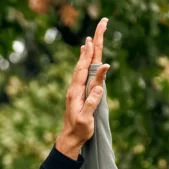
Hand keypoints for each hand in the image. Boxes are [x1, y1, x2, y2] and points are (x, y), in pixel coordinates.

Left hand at [56, 18, 109, 158]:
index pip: (83, 67)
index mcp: (76, 91)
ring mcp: (75, 90)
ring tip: (88, 40)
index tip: (91, 39)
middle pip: (83, 62)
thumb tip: (99, 84)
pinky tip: (84, 60)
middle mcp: (74, 87)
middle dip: (90, 46)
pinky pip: (81, 74)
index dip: (88, 53)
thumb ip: (92, 100)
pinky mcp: (78, 93)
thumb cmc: (79, 131)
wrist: (69, 139)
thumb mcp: (86, 118)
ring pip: (81, 67)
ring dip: (86, 53)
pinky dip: (84, 63)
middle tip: (97, 29)